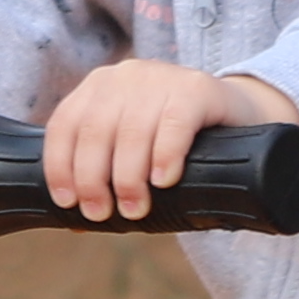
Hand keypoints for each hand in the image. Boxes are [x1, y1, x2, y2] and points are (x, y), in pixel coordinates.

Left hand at [37, 58, 298, 219]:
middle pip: (95, 130)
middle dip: (93, 179)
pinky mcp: (197, 88)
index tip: (68, 202)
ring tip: (135, 208)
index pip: (65, 125)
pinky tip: (164, 180)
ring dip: (128, 176)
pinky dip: (165, 155)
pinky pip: (175, 123)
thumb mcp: (135, 151)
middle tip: (102, 213)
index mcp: (99, 88)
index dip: (60, 166)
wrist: (237, 117)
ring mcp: (161, 77)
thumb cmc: (176, 143)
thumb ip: (106, 175)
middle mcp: (125, 76)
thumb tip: (73, 222)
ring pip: (133, 130)